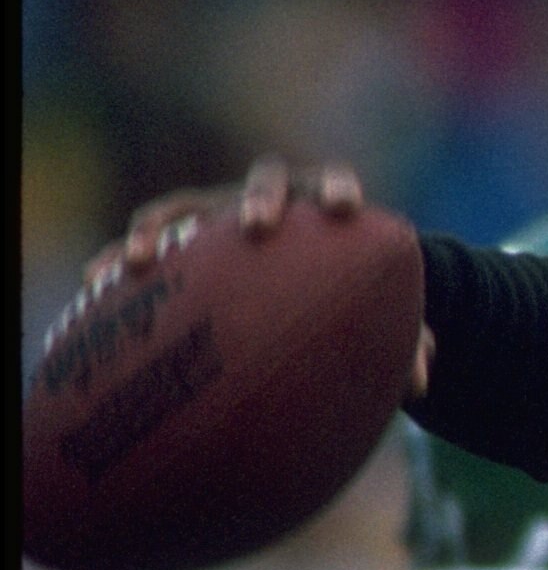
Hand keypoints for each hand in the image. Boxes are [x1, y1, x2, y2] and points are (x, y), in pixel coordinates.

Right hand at [86, 157, 434, 399]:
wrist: (302, 275)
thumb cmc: (348, 294)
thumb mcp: (377, 313)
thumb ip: (405, 340)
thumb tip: (422, 387)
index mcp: (322, 205)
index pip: (334, 181)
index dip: (337, 188)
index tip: (345, 208)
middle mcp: (271, 200)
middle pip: (265, 181)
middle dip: (261, 199)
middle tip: (258, 227)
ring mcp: (220, 210)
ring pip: (188, 205)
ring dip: (166, 226)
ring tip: (145, 257)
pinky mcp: (182, 234)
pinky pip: (148, 239)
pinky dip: (125, 255)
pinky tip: (102, 283)